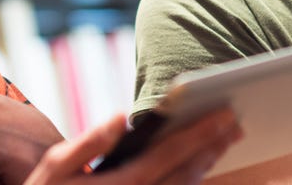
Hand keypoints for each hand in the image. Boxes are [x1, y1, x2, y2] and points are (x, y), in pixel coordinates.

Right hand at [24, 109, 241, 184]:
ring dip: (208, 164)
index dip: (200, 133)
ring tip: (226, 141)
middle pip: (187, 173)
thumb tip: (120, 117)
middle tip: (237, 123)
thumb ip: (88, 143)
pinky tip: (202, 167)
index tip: (224, 114)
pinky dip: (192, 182)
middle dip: (213, 146)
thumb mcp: (55, 167)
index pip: (170, 153)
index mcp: (121, 183)